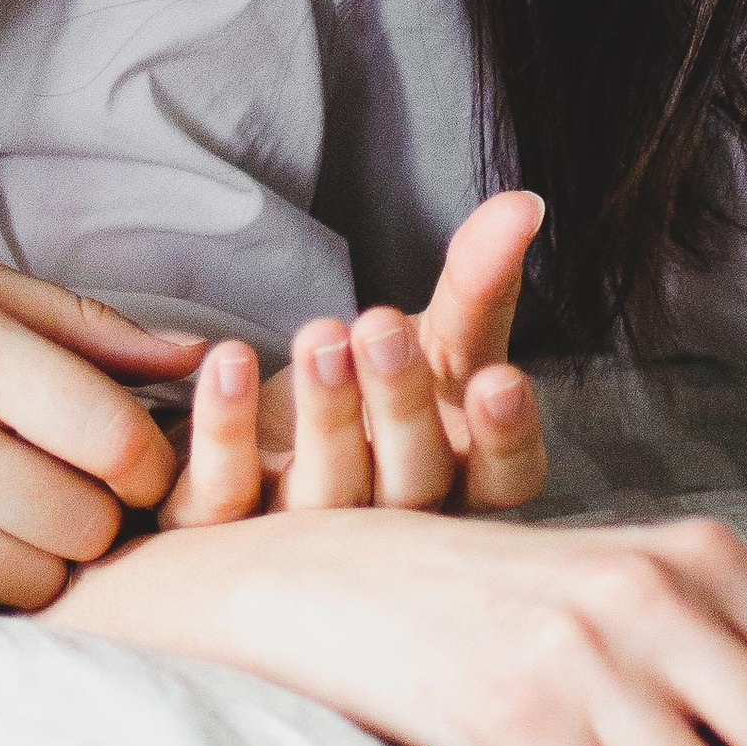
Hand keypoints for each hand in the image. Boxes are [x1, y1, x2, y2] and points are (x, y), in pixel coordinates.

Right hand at [0, 249, 209, 609]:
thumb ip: (85, 327)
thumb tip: (206, 358)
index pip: (119, 442)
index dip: (144, 456)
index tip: (122, 448)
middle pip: (91, 525)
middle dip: (98, 512)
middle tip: (63, 479)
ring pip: (42, 580)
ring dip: (46, 557)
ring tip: (6, 506)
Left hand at [160, 192, 550, 523]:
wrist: (265, 432)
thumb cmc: (377, 387)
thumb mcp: (436, 335)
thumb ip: (478, 280)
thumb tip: (523, 203)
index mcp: (462, 482)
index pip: (506, 479)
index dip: (504, 437)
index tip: (500, 379)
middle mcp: (392, 527)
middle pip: (413, 485)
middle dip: (399, 402)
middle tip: (380, 324)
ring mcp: (307, 543)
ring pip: (325, 497)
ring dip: (323, 414)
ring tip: (319, 334)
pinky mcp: (225, 530)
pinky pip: (223, 498)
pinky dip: (224, 431)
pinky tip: (230, 360)